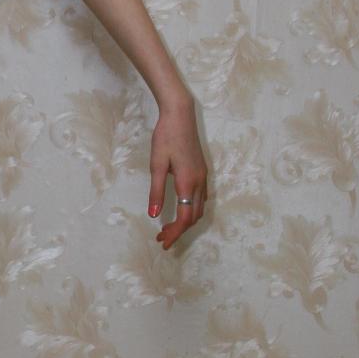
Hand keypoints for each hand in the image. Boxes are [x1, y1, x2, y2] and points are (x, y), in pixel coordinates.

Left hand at [148, 98, 206, 250]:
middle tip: (162, 237)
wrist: (180, 115)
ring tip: (168, 227)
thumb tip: (154, 214)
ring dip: (185, 221)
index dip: (175, 233)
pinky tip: (180, 209)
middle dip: (179, 230)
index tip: (163, 242)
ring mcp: (203, 176)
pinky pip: (200, 198)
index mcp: (187, 182)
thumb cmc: (166, 137)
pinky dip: (191, 209)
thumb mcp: (156, 165)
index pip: (185, 218)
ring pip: (198, 208)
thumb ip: (156, 191)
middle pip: (193, 217)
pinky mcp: (202, 171)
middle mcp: (199, 182)